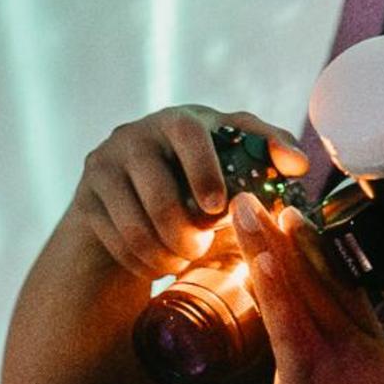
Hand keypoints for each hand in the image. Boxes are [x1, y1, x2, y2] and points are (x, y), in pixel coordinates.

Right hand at [71, 104, 307, 280]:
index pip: (189, 130)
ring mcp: (104, 165)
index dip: (204, 168)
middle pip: (158, 187)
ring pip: (134, 220)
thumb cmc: (197, 184)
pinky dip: (142, 260)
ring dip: (164, 249)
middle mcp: (135, 134)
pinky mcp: (86, 200)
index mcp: (178, 120)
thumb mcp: (232, 165)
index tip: (219, 206)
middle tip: (203, 249)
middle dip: (184, 228)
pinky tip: (159, 263)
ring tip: (184, 259)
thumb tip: (298, 164)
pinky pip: (116, 239)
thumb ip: (266, 156)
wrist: (132, 206)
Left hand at [232, 195, 383, 383]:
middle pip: (319, 275)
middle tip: (266, 197)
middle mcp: (356, 340)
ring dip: (270, 245)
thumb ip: (348, 367)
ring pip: (299, 290)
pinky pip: (288, 324)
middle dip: (290, 233)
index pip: (344, 283)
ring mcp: (334, 355)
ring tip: (248, 210)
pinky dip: (275, 288)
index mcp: (371, 344)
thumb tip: (325, 354)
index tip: (296, 219)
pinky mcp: (308, 376)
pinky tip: (261, 258)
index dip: (318, 247)